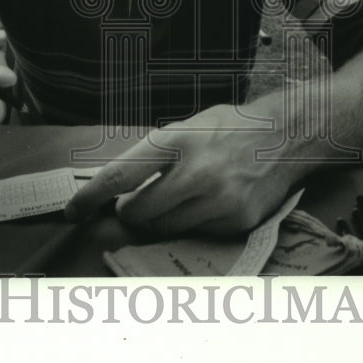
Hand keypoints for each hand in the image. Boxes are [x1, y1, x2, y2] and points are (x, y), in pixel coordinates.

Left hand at [64, 106, 298, 237]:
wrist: (289, 135)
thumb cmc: (231, 128)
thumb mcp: (187, 127)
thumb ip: (154, 155)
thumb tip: (114, 187)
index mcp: (178, 140)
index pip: (120, 175)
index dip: (90, 197)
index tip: (73, 210)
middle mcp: (197, 172)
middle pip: (138, 212)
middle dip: (129, 211)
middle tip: (138, 200)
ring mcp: (219, 200)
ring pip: (163, 229)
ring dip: (159, 220)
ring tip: (177, 197)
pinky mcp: (236, 222)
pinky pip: (194, 234)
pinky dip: (190, 224)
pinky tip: (206, 202)